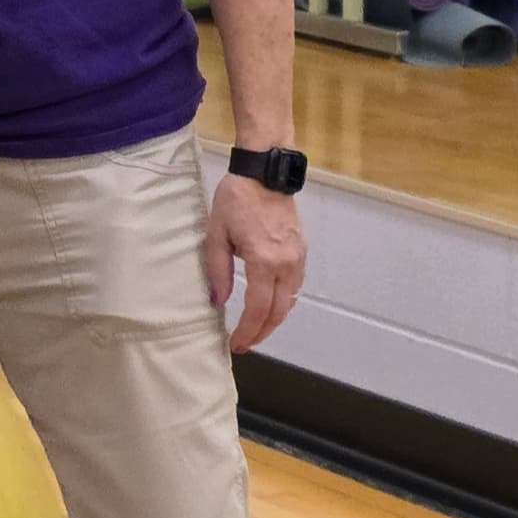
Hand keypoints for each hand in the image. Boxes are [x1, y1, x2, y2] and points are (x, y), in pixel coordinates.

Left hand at [204, 175, 305, 353]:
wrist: (264, 174)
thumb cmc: (236, 199)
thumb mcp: (216, 234)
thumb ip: (218, 271)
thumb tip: (218, 301)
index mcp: (263, 260)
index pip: (257, 308)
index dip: (247, 331)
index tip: (236, 343)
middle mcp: (286, 263)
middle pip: (278, 311)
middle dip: (261, 332)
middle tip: (245, 342)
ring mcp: (297, 257)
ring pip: (290, 301)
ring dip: (273, 318)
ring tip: (254, 327)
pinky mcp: (301, 250)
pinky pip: (295, 285)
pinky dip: (283, 300)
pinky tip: (269, 303)